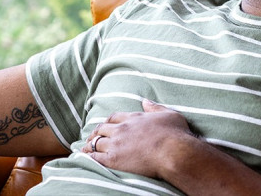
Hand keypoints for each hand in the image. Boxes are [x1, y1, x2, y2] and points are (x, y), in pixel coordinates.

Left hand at [82, 99, 199, 179]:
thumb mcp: (169, 114)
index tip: (105, 125)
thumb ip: (155, 107)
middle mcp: (122, 129)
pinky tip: (86, 158)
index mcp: (134, 118)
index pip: (115, 117)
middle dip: (96, 132)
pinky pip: (96, 157)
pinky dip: (90, 156)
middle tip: (92, 137)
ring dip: (90, 145)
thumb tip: (145, 101)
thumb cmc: (175, 134)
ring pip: (96, 142)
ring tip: (85, 148)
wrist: (173, 152)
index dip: (108, 121)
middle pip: (103, 128)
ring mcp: (116, 144)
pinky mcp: (114, 159)